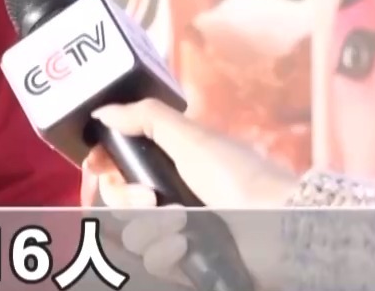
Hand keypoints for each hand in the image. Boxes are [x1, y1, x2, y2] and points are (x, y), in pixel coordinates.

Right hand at [87, 98, 293, 284]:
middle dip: (122, 198)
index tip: (96, 167)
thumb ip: (145, 117)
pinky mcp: (182, 262)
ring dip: (149, 227)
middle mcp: (166, 195)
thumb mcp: (191, 136)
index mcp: (167, 161)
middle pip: (113, 201)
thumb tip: (103, 111)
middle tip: (149, 198)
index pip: (115, 165)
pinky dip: (165, 252)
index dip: (100, 168)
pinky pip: (151, 261)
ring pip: (128, 233)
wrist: (279, 227)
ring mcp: (174, 231)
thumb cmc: (238, 176)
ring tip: (180, 224)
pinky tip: (185, 244)